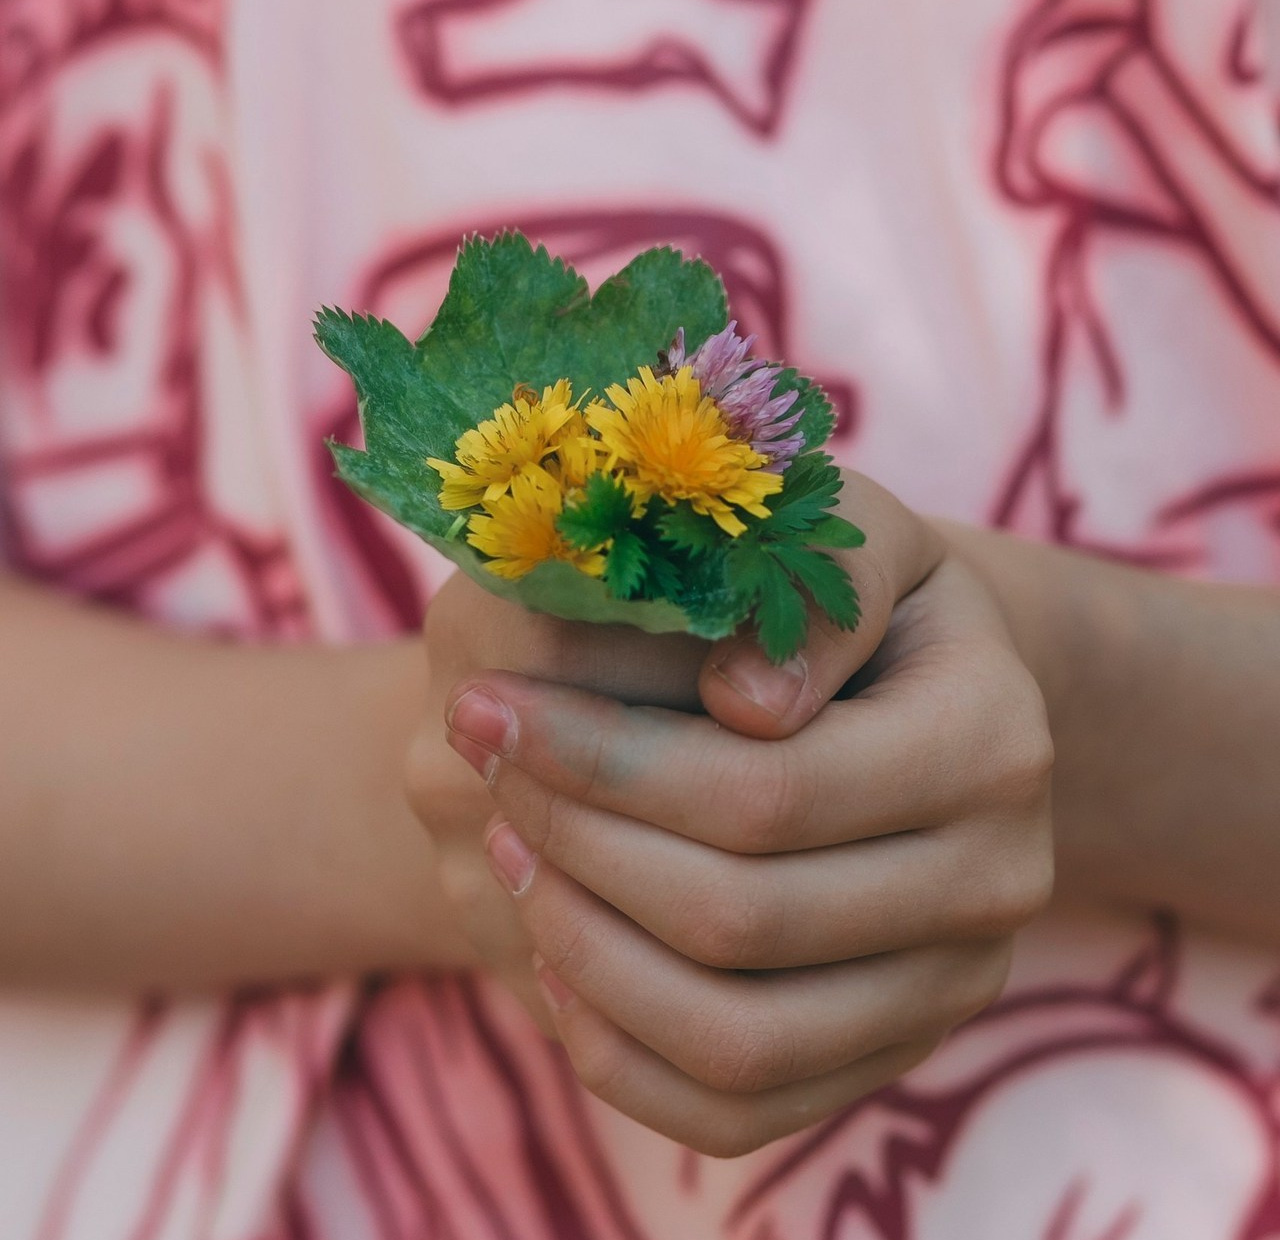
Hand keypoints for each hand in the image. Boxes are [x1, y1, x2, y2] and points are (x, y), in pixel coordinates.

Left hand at [444, 472, 1054, 1154]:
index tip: (484, 707)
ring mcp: (947, 988)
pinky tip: (558, 955)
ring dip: (587, 953)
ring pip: (735, 1038)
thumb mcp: (833, 537)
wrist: (916, 695)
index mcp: (990, 738)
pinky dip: (624, 1054)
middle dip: (578, 845)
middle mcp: (994, 880)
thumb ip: (803, 590)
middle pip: (740, 917)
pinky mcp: (888, 1056)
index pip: (766, 789)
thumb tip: (742, 702)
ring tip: (510, 851)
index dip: (604, 762)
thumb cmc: (848, 600)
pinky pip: (740, 1112)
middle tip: (485, 769)